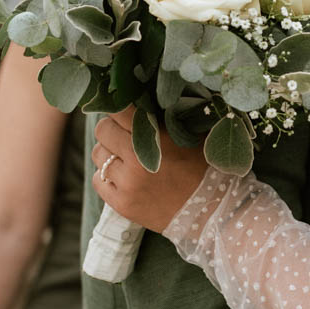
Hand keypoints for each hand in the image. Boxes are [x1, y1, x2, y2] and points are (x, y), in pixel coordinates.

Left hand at [92, 110, 208, 232]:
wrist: (211, 210)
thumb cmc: (203, 168)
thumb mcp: (188, 135)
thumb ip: (163, 118)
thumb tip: (141, 99)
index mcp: (154, 138)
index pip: (118, 110)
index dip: (118, 107)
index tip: (122, 110)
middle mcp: (136, 159)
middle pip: (103, 130)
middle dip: (111, 129)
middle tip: (124, 134)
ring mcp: (127, 183)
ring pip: (98, 155)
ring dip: (108, 153)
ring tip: (125, 157)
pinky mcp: (121, 204)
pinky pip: (98, 180)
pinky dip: (107, 176)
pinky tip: (123, 177)